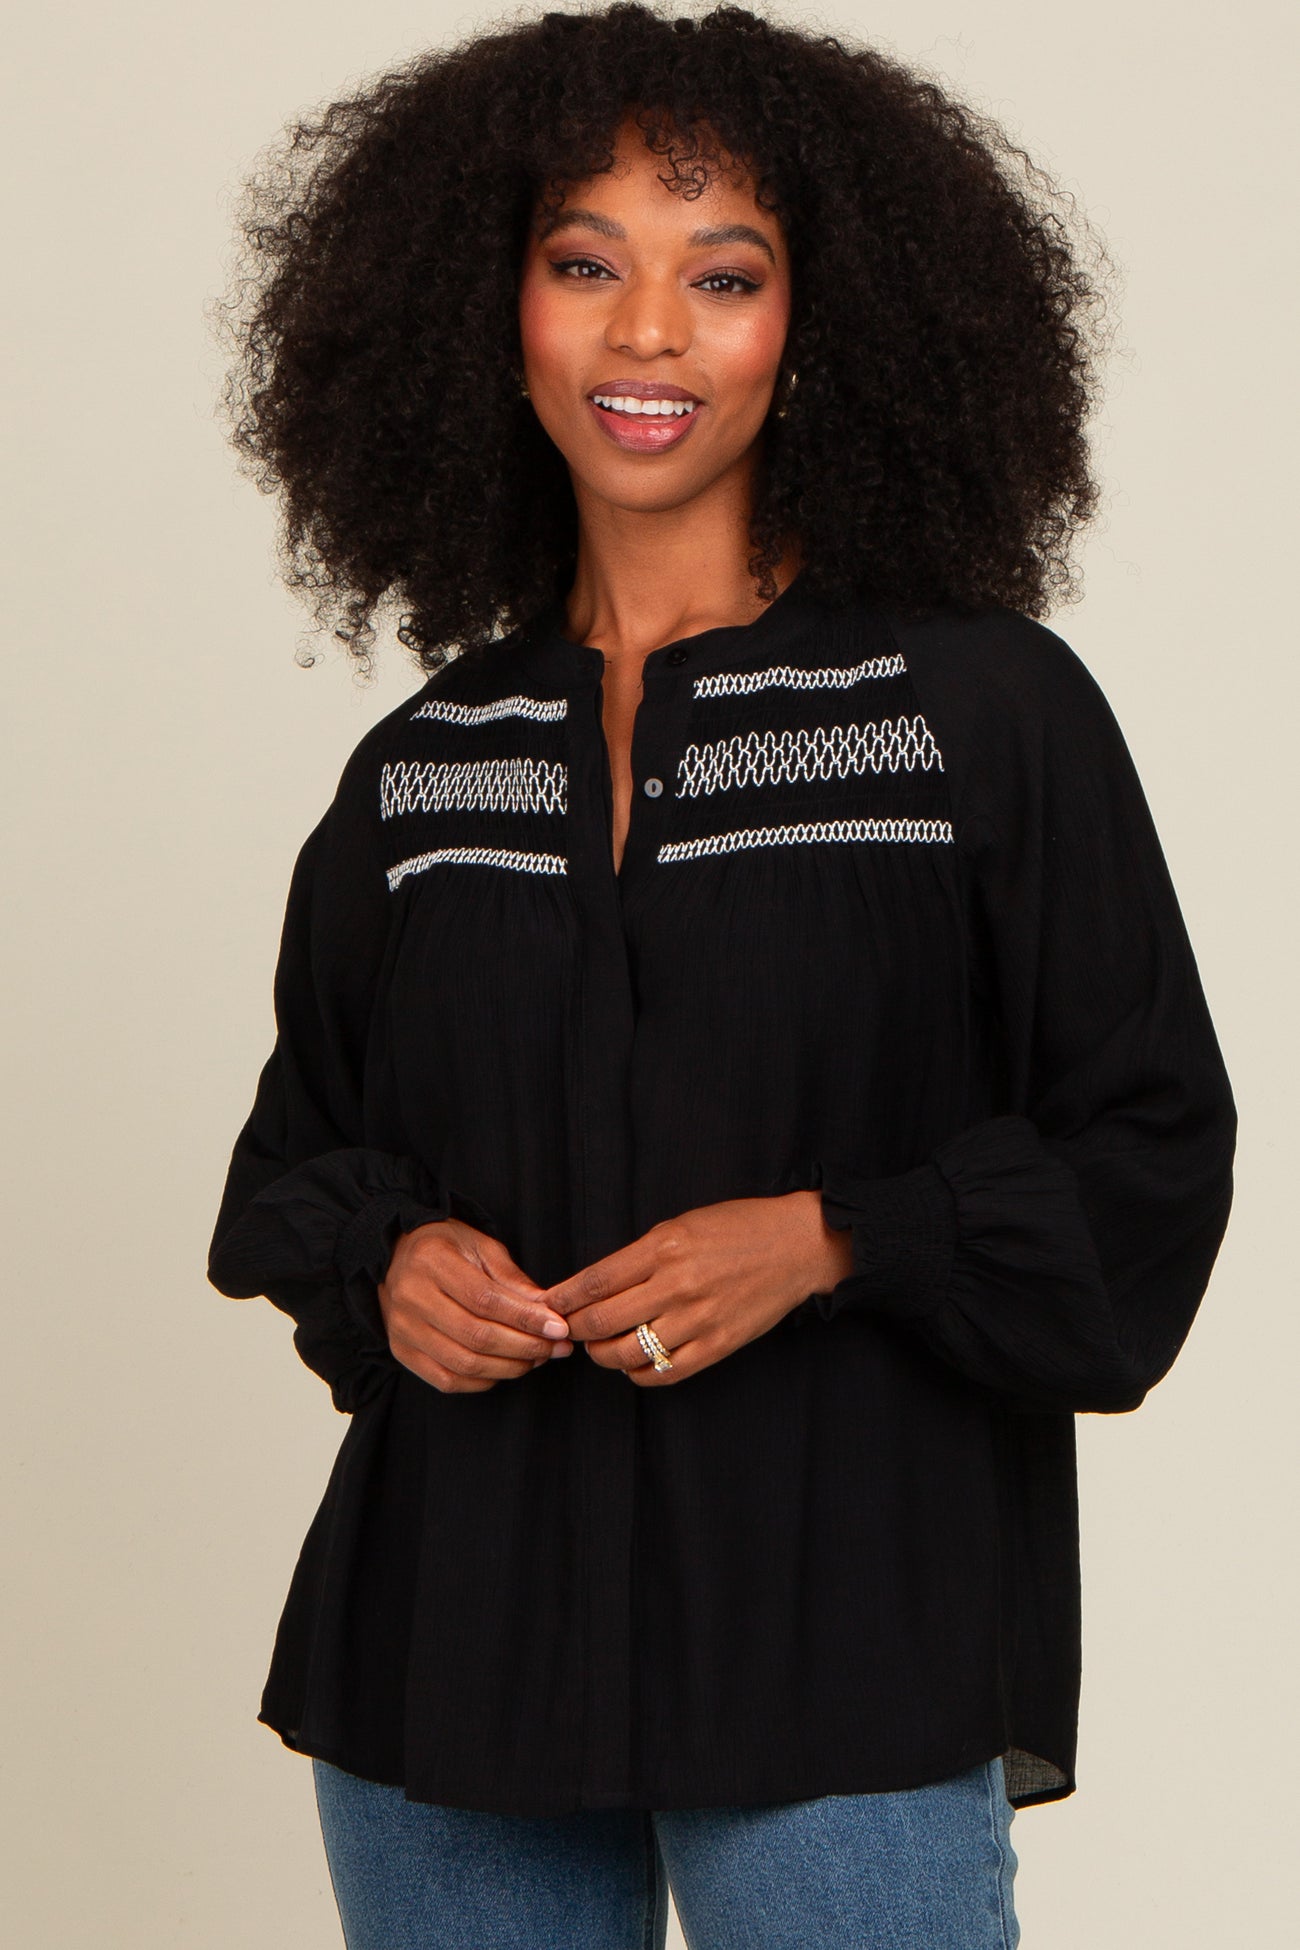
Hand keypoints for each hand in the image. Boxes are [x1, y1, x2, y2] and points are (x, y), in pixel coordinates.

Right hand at [378, 1218, 571, 1392]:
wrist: (396, 1257)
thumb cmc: (446, 1248)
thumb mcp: (481, 1247)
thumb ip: (513, 1280)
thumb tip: (548, 1312)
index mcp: (432, 1261)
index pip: (485, 1300)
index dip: (525, 1318)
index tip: (558, 1328)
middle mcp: (411, 1297)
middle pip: (476, 1336)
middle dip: (525, 1346)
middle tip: (556, 1348)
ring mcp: (402, 1329)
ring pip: (464, 1363)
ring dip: (509, 1367)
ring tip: (536, 1358)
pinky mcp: (402, 1352)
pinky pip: (447, 1380)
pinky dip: (483, 1380)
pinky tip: (505, 1368)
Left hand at [538, 1191, 853, 1385]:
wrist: (795, 1246)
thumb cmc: (736, 1228)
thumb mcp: (680, 1225)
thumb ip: (638, 1256)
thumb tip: (593, 1287)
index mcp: (663, 1247)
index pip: (594, 1282)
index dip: (563, 1299)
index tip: (549, 1306)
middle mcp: (677, 1284)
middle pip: (601, 1322)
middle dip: (575, 1330)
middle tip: (569, 1330)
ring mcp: (698, 1319)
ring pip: (626, 1354)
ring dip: (602, 1354)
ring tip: (601, 1346)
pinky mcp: (717, 1345)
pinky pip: (663, 1373)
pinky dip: (638, 1373)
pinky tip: (634, 1363)